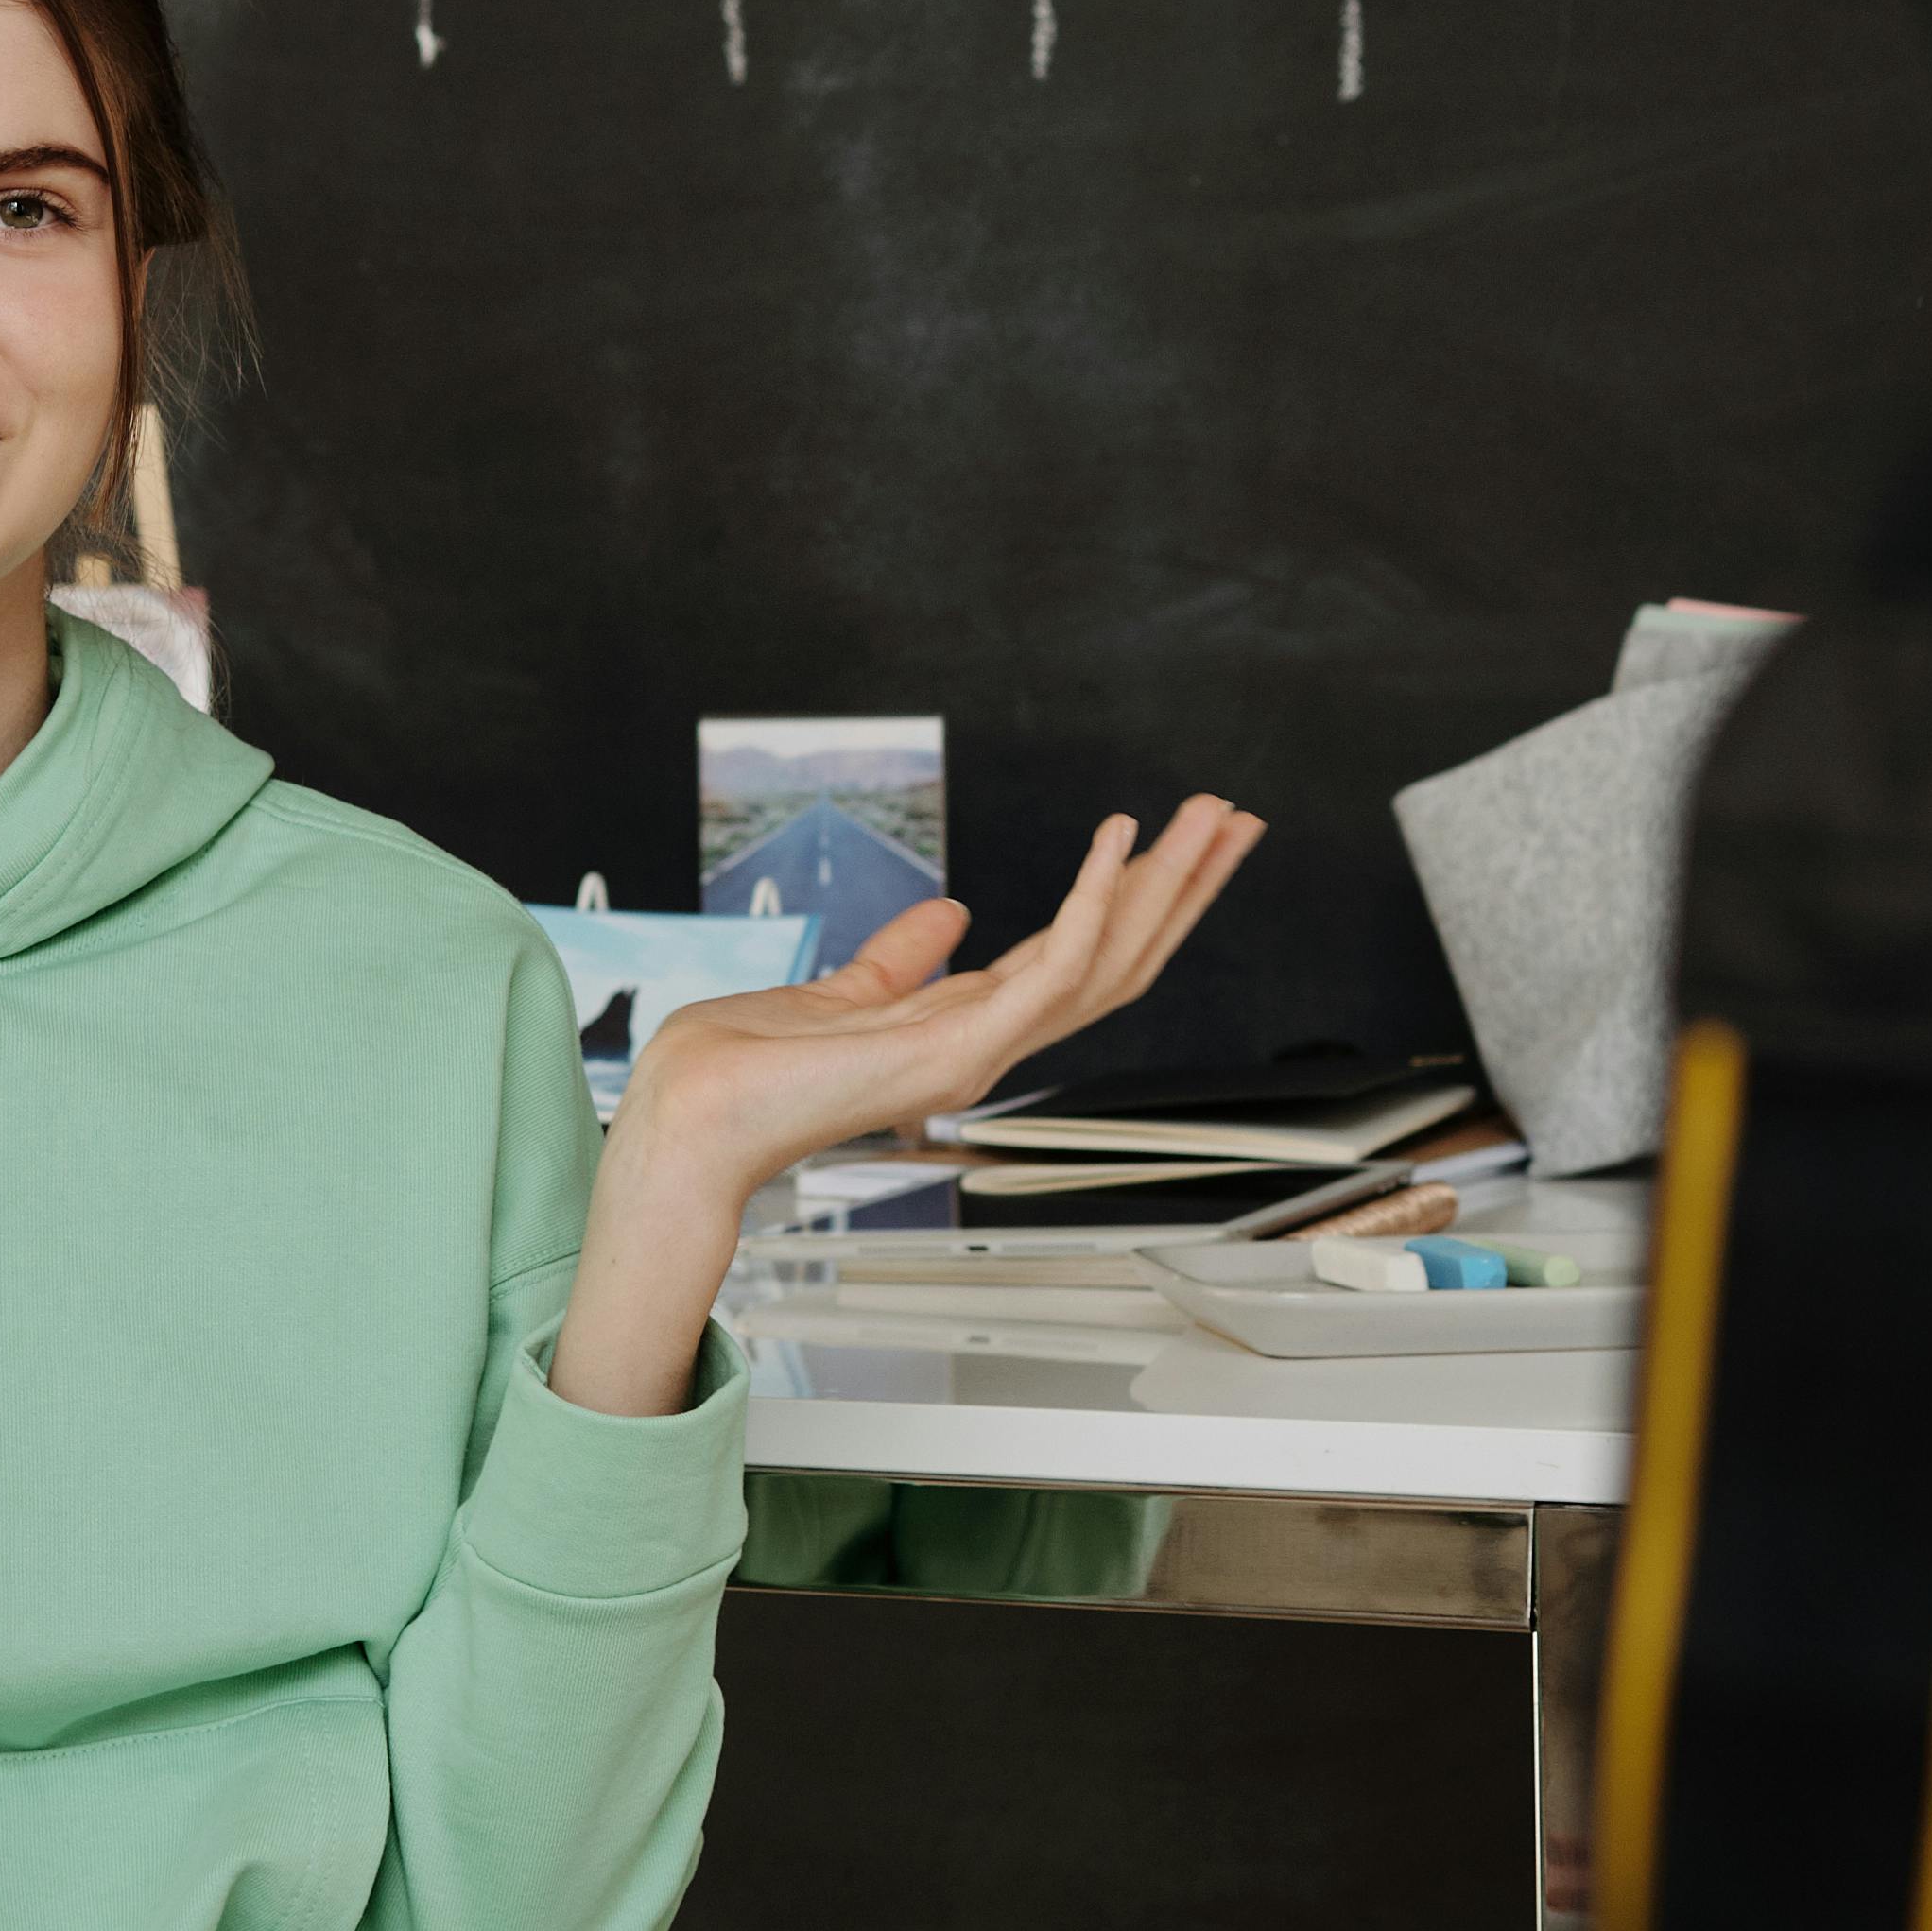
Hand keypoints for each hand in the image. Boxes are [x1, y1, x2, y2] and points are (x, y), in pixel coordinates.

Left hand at [547, 795, 1261, 1418]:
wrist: (695, 1114)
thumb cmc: (751, 1068)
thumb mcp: (848, 989)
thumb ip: (903, 956)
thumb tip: (948, 913)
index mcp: (970, 1023)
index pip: (1080, 954)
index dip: (1135, 897)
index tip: (1175, 838)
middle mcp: (991, 1039)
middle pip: (1120, 958)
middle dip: (1184, 887)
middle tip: (1237, 819)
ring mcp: (985, 1047)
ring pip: (1112, 958)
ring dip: (1168, 882)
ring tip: (1209, 817)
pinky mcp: (965, 1044)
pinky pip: (1056, 965)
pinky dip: (1094, 898)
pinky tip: (1119, 842)